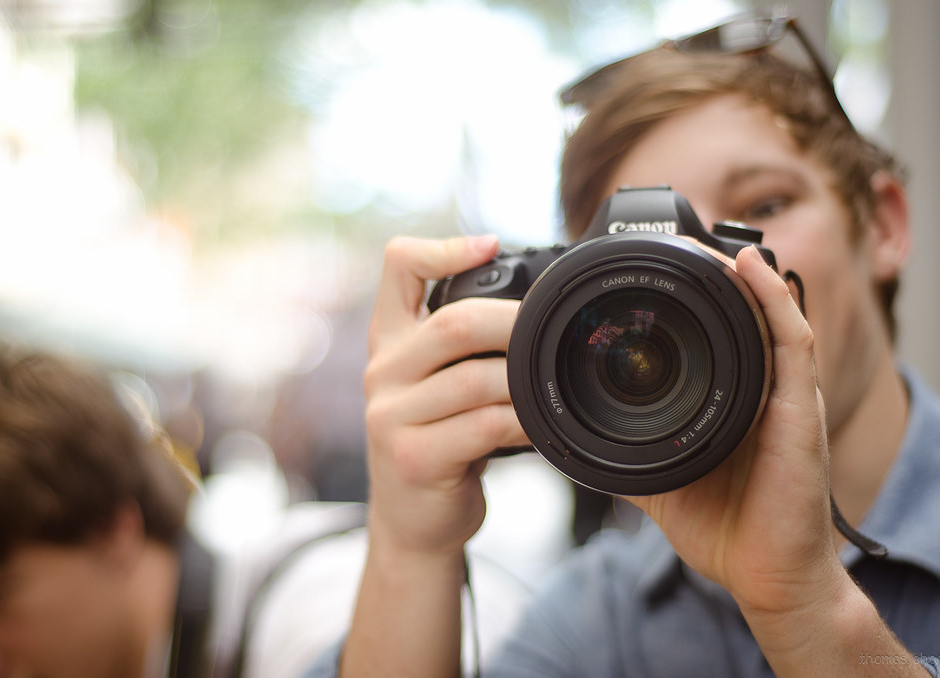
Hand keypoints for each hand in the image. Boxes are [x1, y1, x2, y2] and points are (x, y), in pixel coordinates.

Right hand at [363, 235, 529, 555]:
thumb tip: (534, 305)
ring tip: (554, 386)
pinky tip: (539, 427)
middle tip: (558, 333)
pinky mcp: (413, 457)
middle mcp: (381, 371)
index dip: (444, 247)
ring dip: (526, 382)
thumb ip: (460, 346)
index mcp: (388, 340)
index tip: (490, 246)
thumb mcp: (435, 384)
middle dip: (514, 324)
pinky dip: (522, 423)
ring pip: (474, 378)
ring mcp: (390, 416)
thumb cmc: (439, 442)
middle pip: (453, 323)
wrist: (413, 521)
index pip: (397, 266)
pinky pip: (483, 426)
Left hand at [625, 245, 841, 615]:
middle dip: (714, 280)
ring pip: (769, 315)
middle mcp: (761, 390)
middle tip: (675, 246)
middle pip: (742, 317)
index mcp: (731, 401)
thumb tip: (573, 436)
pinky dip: (772, 300)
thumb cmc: (724, 527)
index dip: (688, 302)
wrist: (767, 576)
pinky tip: (748, 269)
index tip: (647, 277)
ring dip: (740, 277)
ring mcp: (783, 396)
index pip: (712, 336)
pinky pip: (793, 341)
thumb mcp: (660, 478)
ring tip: (709, 246)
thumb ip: (626, 450)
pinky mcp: (801, 409)